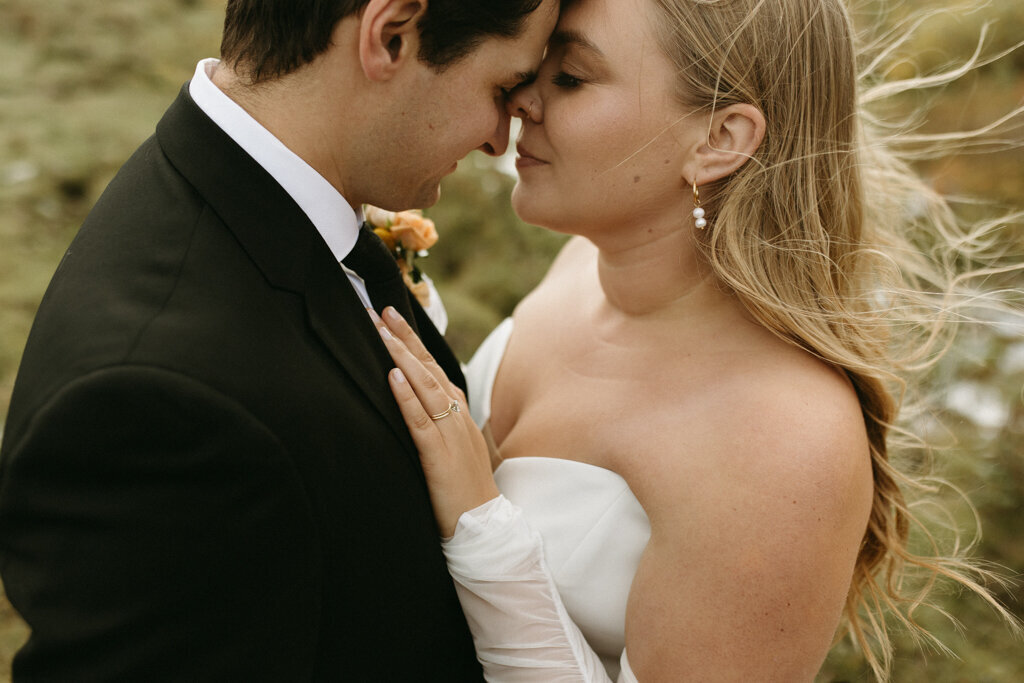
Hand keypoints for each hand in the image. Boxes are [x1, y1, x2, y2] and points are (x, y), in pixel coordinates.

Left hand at [374, 307, 499, 536]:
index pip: (433, 368)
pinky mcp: (438, 455)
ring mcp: (449, 433)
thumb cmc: (462, 489)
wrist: (482, 524)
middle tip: (381, 311)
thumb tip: (410, 403)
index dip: (413, 343)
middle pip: (428, 368)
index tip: (392, 318)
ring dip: (401, 357)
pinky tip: (392, 378)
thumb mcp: (451, 447)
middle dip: (403, 338)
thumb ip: (435, 423)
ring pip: (424, 386)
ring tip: (381, 333)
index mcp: (458, 412)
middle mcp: (456, 415)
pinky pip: (420, 421)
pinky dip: (406, 397)